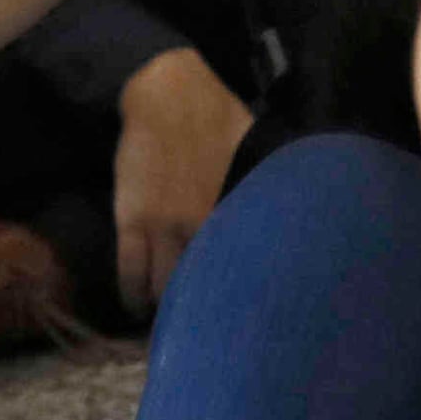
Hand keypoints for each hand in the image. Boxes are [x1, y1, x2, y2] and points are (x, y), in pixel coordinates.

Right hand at [112, 46, 249, 315]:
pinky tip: (136, 307)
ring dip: (163, 306)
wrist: (167, 96)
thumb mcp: (254, 150)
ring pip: (160, 284)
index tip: (237, 312)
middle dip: (199, 308)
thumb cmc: (217, 116)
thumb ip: (266, 182)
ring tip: (167, 321)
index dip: (234, 293)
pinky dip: (132, 293)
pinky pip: (128, 269)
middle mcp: (197, 227)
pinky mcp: (130, 220)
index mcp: (231, 210)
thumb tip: (292, 202)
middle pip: (198, 283)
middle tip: (202, 323)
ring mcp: (160, 226)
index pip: (235, 265)